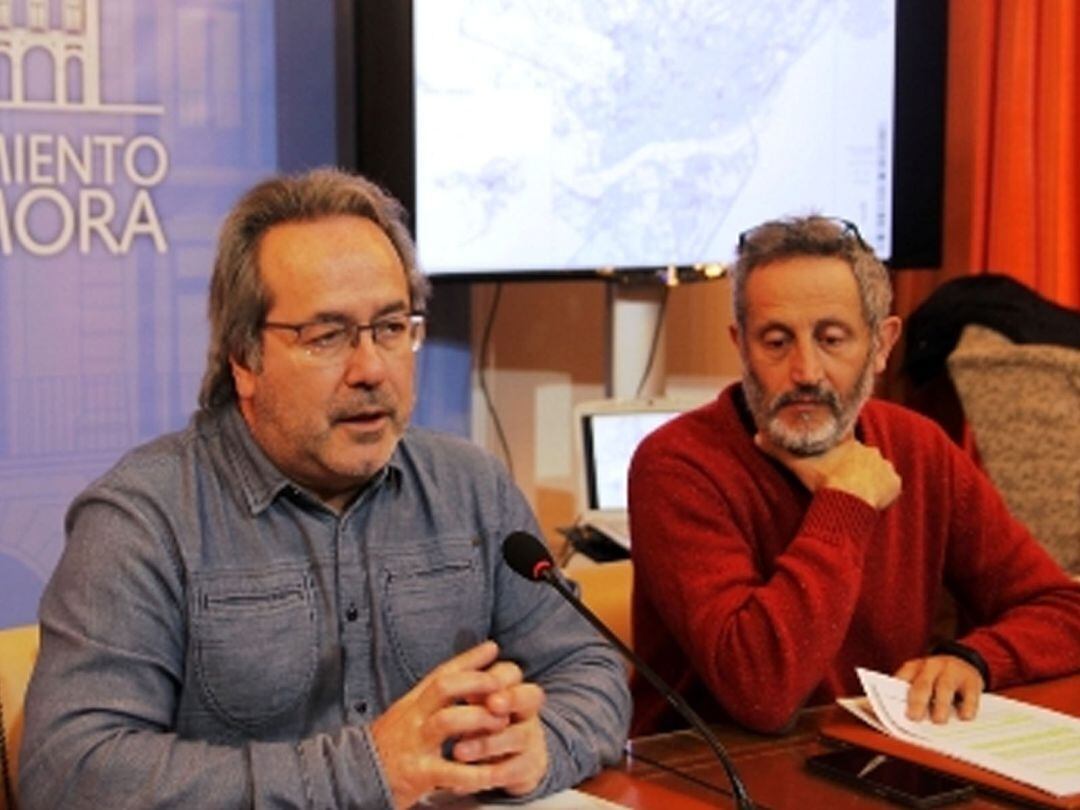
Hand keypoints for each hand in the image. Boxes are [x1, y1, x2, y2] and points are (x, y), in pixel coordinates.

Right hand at [370, 641, 548, 807]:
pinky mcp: (417, 774)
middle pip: (443, 687)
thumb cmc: (389, 747)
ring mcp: (414, 744)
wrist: (354, 780)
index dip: (468, 659)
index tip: (494, 648)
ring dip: (478, 719)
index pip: (442, 673)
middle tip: (503, 686)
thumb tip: (459, 678)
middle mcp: (412, 718)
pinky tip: (493, 773)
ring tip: (501, 723)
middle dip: (476, 682)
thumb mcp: (406, 716)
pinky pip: (449, 771)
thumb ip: (430, 700)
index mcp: (412, 703)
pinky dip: (474, 773)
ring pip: (447, 721)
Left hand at [451, 660, 547, 795]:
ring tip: (458, 751)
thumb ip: (466, 694)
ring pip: (518, 736)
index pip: (511, 673)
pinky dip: (484, 777)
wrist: (511, 763)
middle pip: (530, 696)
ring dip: (487, 743)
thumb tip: (445, 679)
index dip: (499, 677)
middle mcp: (526, 711)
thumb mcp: (477, 706)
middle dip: (512, 698)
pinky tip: (459, 783)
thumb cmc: (485, 725)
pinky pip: (511, 772)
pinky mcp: (528, 769)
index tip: (477, 684)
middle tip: (492, 705)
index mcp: (511, 689)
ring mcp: (530, 739)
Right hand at [755, 434, 901, 508]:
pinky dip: (883, 494)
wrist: (847, 498)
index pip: (848, 449)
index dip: (842, 462)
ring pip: (877, 473)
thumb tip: (756, 436)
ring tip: (856, 496)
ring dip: (870, 482)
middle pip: (864, 461)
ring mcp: (884, 467)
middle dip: (856, 471)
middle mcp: (871, 451)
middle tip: (844, 486)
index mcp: (850, 444)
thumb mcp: (797, 464)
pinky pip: (891, 487)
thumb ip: (778, 450)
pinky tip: (869, 501)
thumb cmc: (823, 480)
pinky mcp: (894, 483)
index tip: (836, 472)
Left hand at [894, 655, 983, 722]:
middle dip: (917, 702)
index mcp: (914, 667)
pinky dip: (967, 707)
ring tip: (939, 721)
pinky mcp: (971, 680)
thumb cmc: (936, 679)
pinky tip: (964, 717)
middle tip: (914, 718)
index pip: (902, 679)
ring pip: (945, 687)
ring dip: (941, 706)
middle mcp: (931, 666)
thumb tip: (902, 718)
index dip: (896, 694)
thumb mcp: (920, 681)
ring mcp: (952, 671)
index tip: (892, 710)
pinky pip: (970, 694)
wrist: (964, 664)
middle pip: (922, 684)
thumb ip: (911, 695)